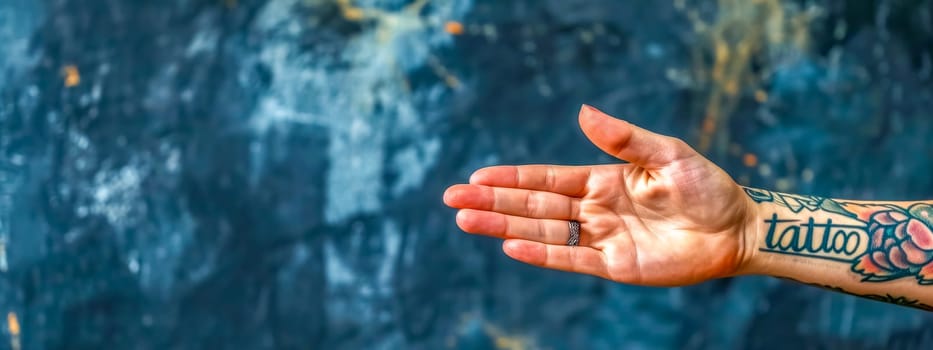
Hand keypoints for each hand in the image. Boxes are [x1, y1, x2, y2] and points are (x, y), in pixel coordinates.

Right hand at [443, 105, 755, 285]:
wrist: (737, 228)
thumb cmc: (706, 186)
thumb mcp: (667, 153)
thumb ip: (623, 138)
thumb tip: (582, 111)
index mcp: (602, 180)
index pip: (546, 180)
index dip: (511, 180)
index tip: (476, 178)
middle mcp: (595, 210)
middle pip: (533, 207)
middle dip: (492, 203)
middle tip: (452, 201)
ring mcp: (602, 239)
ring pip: (543, 231)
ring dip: (504, 228)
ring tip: (467, 221)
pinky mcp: (615, 266)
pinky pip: (571, 259)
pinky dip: (541, 254)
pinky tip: (511, 247)